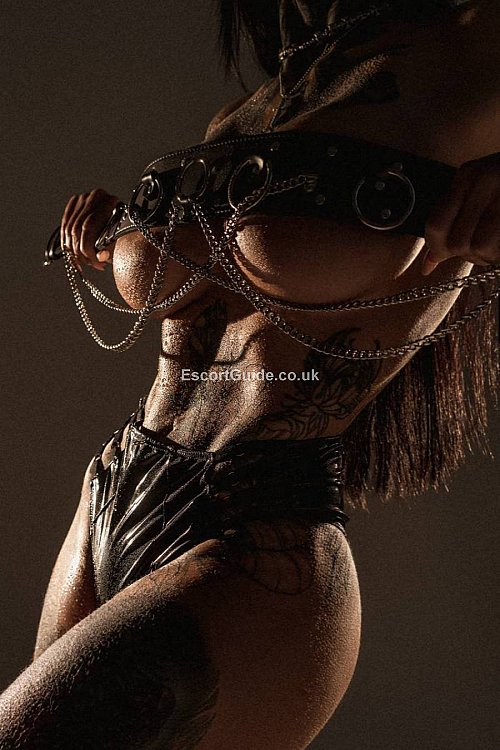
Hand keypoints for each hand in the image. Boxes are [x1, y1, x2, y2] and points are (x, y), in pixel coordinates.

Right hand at [60, 188, 120, 272]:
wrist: (124, 216)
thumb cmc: (125, 230)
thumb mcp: (122, 239)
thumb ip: (111, 248)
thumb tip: (101, 257)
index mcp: (109, 201)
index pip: (89, 227)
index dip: (89, 249)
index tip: (97, 264)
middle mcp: (93, 196)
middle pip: (77, 229)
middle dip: (82, 253)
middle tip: (91, 264)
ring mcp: (82, 198)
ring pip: (68, 230)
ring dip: (73, 251)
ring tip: (86, 262)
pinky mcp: (74, 203)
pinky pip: (64, 226)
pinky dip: (67, 243)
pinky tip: (73, 256)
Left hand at [422, 152, 499, 274]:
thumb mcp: (476, 192)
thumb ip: (449, 222)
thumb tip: (427, 265)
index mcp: (468, 175)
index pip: (436, 225)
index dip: (436, 248)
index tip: (443, 255)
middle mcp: (486, 180)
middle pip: (457, 242)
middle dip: (467, 254)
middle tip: (481, 249)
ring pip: (479, 247)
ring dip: (487, 256)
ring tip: (495, 246)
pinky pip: (497, 249)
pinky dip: (497, 254)